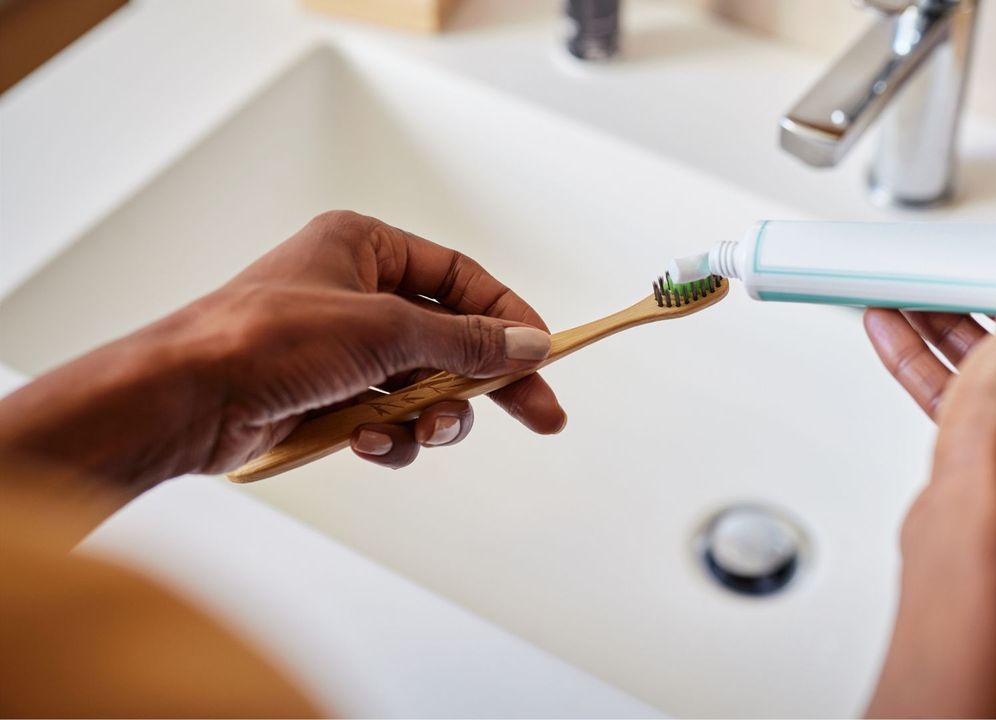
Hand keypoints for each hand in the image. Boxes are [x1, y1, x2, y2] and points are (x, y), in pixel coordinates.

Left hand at [0, 210, 566, 499]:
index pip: (461, 278)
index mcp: (365, 247)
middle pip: (451, 337)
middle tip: (541, 416)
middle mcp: (357, 292)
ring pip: (424, 387)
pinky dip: (388, 436)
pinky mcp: (327, 398)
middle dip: (488, 382)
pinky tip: (367, 441)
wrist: (185, 400)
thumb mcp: (384, 329)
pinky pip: (387, 418)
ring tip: (425, 432)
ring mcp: (342, 349)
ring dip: (431, 417)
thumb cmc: (267, 339)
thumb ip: (465, 340)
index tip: (544, 355)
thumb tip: (529, 345)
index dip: (507, 317)